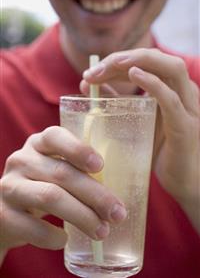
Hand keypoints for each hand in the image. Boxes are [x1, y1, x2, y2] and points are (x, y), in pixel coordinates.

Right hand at [0, 126, 126, 259]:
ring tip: (102, 231)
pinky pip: (32, 227)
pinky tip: (65, 239)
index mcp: (38, 144)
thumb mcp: (55, 170)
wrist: (6, 210)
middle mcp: (21, 160)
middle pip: (62, 173)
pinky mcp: (2, 214)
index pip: (55, 136)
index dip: (78, 149)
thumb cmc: (43, 185)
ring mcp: (9, 186)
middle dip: (95, 195)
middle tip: (117, 213)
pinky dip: (54, 236)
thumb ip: (78, 172)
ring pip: (50, 198)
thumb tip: (116, 197)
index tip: (100, 166)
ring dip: (82, 216)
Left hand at [82, 49, 199, 231]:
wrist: (183, 181)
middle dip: (124, 58)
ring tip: (112, 65)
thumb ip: (115, 101)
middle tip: (95, 70)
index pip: (145, 62)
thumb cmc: (159, 150)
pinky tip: (134, 74)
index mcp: (170, 89)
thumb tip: (87, 84)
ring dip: (138, 62)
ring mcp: (188, 107)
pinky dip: (153, 84)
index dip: (117, 61)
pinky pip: (171, 100)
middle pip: (157, 59)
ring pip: (171, 69)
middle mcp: (183, 92)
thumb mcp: (134, 120)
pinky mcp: (185, 126)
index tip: (91, 72)